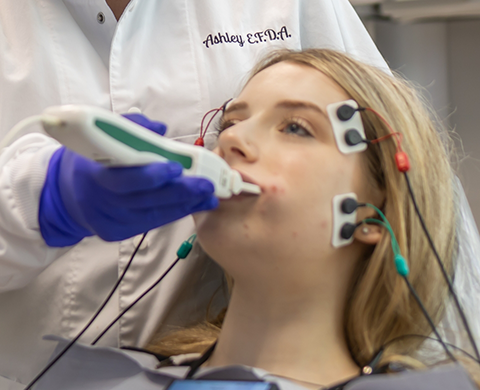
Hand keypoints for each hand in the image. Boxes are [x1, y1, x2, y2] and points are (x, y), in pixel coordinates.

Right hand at [39, 114, 217, 246]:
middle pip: (145, 200)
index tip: (176, 168)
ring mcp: (110, 221)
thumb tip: (160, 129)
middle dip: (180, 193)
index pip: (124, 179)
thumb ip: (129, 129)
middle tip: (207, 185)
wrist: (66, 194)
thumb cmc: (88, 160)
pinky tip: (195, 204)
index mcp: (93, 175)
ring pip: (153, 215)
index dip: (151, 176)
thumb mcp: (98, 138)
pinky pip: (152, 222)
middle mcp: (101, 203)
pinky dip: (175, 213)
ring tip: (209, 196)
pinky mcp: (119, 232)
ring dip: (185, 205)